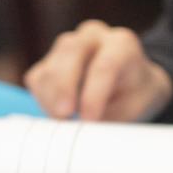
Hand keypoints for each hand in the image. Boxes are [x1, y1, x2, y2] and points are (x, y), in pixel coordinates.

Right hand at [24, 22, 172, 121]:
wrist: (130, 83)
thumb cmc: (134, 93)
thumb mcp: (135, 107)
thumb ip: (111, 117)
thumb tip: (85, 135)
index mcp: (121, 44)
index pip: (105, 65)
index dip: (94, 94)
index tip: (89, 120)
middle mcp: (92, 37)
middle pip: (71, 51)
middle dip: (64, 86)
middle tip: (63, 116)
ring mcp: (67, 45)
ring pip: (50, 65)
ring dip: (51, 98)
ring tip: (65, 121)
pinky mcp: (49, 60)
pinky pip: (37, 79)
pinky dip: (43, 100)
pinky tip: (58, 112)